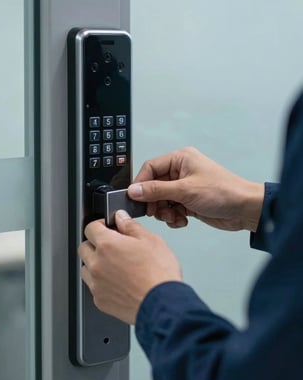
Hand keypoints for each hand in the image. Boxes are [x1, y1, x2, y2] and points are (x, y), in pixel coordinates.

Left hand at [78, 210, 181, 324]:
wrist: (163, 304)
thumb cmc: (159, 274)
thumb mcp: (151, 240)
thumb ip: (131, 226)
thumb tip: (121, 218)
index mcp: (107, 244)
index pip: (90, 227)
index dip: (100, 225)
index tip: (108, 228)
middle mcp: (97, 263)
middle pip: (84, 247)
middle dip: (95, 244)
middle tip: (113, 247)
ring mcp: (96, 284)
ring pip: (85, 268)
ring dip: (95, 263)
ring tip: (115, 266)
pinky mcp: (100, 300)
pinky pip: (93, 287)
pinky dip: (101, 282)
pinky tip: (117, 282)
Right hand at [128, 147, 263, 231]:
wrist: (246, 210)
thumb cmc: (222, 192)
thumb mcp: (185, 190)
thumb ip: (156, 190)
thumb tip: (133, 190)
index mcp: (180, 159)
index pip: (150, 168)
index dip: (141, 183)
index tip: (135, 198)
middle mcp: (181, 171)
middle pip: (154, 186)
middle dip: (154, 201)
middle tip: (155, 213)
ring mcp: (184, 187)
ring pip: (161, 199)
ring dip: (164, 211)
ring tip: (174, 217)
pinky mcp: (188, 201)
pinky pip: (171, 208)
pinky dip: (173, 217)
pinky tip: (182, 220)